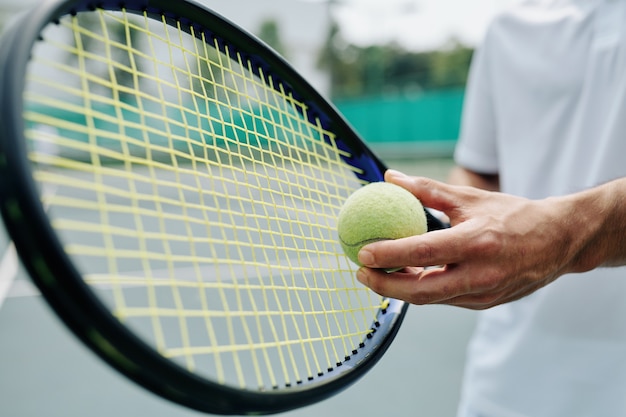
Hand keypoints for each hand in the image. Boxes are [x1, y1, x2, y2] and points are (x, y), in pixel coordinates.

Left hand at [356, 170, 591, 309]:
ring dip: (400, 289)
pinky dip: (422, 289)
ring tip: (377, 273)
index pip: (424, 253)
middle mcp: (481, 274)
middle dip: (385, 286)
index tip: (362, 253)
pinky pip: (445, 299)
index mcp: (477, 243)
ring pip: (431, 298)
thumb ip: (427, 190)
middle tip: (360, 273)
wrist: (558, 242)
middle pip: (421, 291)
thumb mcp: (470, 198)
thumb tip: (391, 177)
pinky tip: (407, 275)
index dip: (389, 255)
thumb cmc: (513, 215)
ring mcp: (484, 294)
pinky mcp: (486, 304)